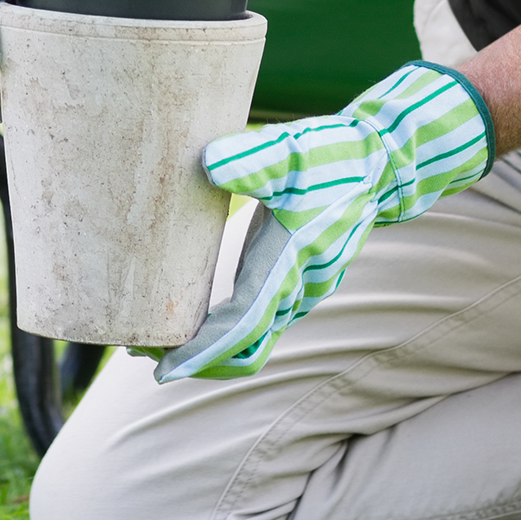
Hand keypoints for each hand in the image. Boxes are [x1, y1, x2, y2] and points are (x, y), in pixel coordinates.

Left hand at [154, 61, 493, 382]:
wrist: (379, 165)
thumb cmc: (333, 156)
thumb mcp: (291, 151)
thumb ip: (253, 159)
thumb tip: (208, 163)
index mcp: (290, 264)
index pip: (242, 328)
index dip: (202, 353)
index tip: (162, 368)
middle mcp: (296, 288)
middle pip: (242, 348)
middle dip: (195, 359)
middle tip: (141, 352)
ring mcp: (298, 289)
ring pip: (250, 339)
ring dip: (207, 347)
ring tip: (154, 337)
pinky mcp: (293, 279)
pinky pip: (256, 322)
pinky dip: (223, 331)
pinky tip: (191, 312)